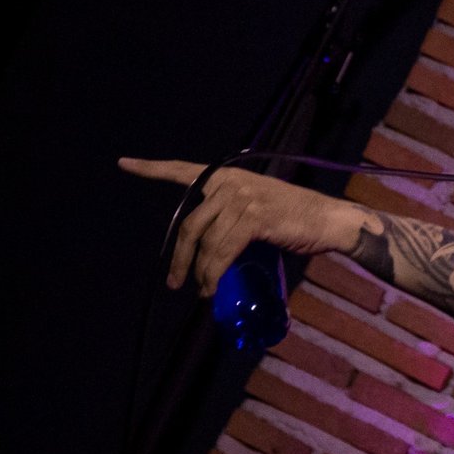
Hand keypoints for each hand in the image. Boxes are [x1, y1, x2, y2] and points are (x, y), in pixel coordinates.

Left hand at [118, 157, 370, 294]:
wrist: (330, 221)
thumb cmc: (297, 218)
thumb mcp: (258, 206)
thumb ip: (230, 216)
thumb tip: (207, 248)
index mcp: (229, 176)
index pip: (185, 170)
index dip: (152, 168)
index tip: (123, 163)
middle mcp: (232, 183)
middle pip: (190, 225)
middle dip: (180, 258)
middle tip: (175, 282)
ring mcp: (243, 199)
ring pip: (206, 244)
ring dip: (201, 273)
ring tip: (202, 290)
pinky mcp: (255, 218)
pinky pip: (223, 251)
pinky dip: (214, 273)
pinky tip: (212, 285)